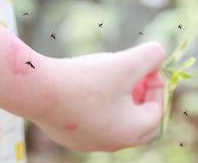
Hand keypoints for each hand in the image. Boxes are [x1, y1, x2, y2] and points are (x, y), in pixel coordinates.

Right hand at [33, 42, 165, 151]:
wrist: (37, 90)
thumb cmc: (85, 79)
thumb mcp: (125, 63)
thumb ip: (151, 56)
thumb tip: (159, 53)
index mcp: (130, 131)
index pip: (156, 111)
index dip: (156, 85)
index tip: (146, 66)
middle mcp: (111, 143)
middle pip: (138, 122)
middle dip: (141, 97)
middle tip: (135, 77)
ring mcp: (88, 142)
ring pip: (115, 122)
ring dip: (120, 101)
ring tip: (112, 79)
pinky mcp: (69, 136)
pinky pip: (94, 122)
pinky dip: (100, 106)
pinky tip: (88, 88)